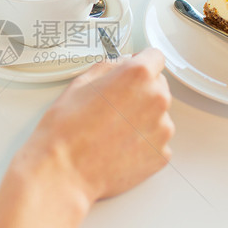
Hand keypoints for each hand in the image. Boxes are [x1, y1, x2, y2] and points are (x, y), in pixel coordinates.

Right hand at [14, 48, 174, 205]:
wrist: (65, 171)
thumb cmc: (67, 130)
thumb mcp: (81, 83)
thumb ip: (109, 67)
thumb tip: (120, 65)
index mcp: (138, 75)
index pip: (155, 56)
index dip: (141, 62)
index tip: (135, 69)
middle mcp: (157, 99)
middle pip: (158, 85)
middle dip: (140, 91)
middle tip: (114, 105)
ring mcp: (162, 129)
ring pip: (158, 115)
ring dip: (142, 118)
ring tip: (112, 130)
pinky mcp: (161, 154)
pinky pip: (156, 140)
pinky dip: (142, 142)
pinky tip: (118, 146)